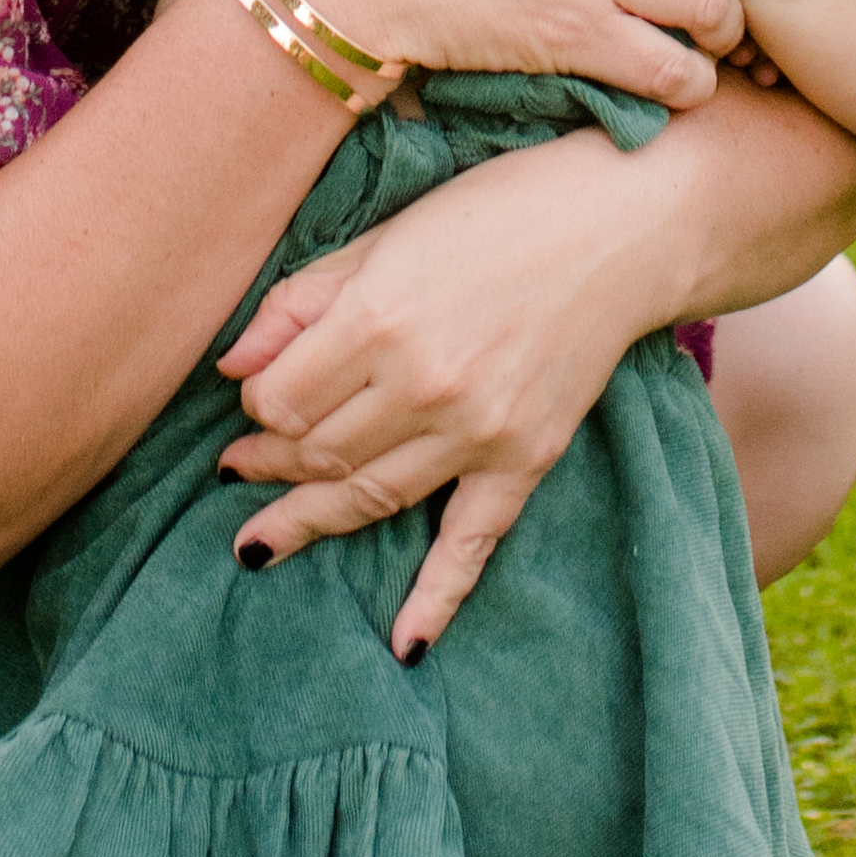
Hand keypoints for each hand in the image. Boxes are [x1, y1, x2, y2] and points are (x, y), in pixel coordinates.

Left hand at [211, 133, 676, 657]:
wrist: (623, 227)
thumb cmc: (498, 211)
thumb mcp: (387, 235)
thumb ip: (305, 301)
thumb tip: (232, 367)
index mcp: (379, 319)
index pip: (281, 400)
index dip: (256, 406)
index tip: (253, 398)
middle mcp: (423, 386)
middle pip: (318, 452)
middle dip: (271, 462)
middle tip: (240, 468)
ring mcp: (478, 432)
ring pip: (369, 497)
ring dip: (311, 517)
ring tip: (265, 535)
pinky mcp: (525, 460)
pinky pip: (471, 544)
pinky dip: (435, 599)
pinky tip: (402, 645)